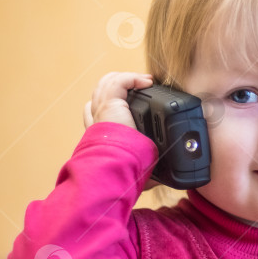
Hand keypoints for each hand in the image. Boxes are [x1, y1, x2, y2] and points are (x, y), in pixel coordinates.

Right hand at [84, 72, 159, 190]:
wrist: (114, 168)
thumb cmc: (121, 172)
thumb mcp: (134, 168)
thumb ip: (144, 170)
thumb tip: (161, 179)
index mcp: (100, 133)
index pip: (97, 110)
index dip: (112, 101)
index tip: (132, 100)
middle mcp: (97, 119)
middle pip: (100, 91)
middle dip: (119, 84)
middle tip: (141, 86)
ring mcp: (101, 110)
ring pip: (106, 83)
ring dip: (127, 78)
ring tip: (145, 81)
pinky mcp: (109, 105)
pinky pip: (118, 83)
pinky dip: (132, 78)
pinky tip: (146, 82)